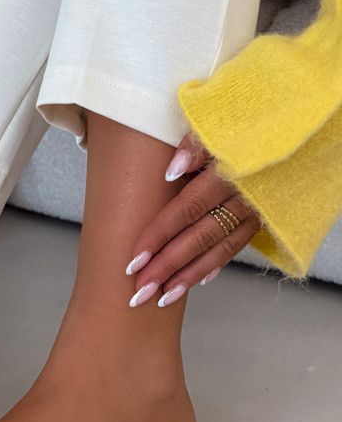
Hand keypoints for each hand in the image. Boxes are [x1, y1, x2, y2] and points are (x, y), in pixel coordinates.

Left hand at [125, 131, 263, 307]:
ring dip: (189, 276)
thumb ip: (193, 145)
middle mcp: (244, 198)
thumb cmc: (237, 125)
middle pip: (199, 238)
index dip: (159, 236)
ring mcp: (255, 212)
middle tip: (139, 289)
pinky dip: (215, 264)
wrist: (288, 125)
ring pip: (218, 250)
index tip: (134, 259)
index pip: (186, 211)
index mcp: (228, 173)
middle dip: (167, 266)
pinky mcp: (261, 219)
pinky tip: (197, 280)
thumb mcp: (217, 124)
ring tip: (161, 297)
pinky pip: (235, 247)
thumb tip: (170, 171)